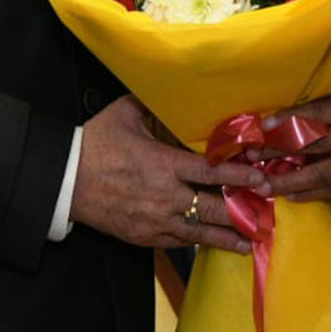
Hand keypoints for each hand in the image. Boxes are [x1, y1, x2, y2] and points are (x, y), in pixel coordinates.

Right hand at [71, 95, 263, 253]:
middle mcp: (165, 196)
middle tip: (264, 214)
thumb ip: (153, 103)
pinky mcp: (144, 237)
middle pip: (212, 208)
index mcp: (164, 164)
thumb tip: (170, 86)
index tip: (259, 180)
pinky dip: (197, 242)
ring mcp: (155, 221)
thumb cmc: (96, 143)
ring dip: (226, 237)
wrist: (65, 180)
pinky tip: (213, 245)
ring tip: (249, 242)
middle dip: (241, 212)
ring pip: (198, 232)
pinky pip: (177, 242)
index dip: (238, 177)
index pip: (211, 173)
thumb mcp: (125, 113)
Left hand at [260, 83, 330, 200]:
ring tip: (261, 183)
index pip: (314, 114)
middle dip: (275, 150)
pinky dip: (309, 193)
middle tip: (249, 154)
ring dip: (285, 179)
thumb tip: (314, 100)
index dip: (286, 120)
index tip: (263, 124)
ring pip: (315, 174)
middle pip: (307, 145)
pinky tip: (291, 195)